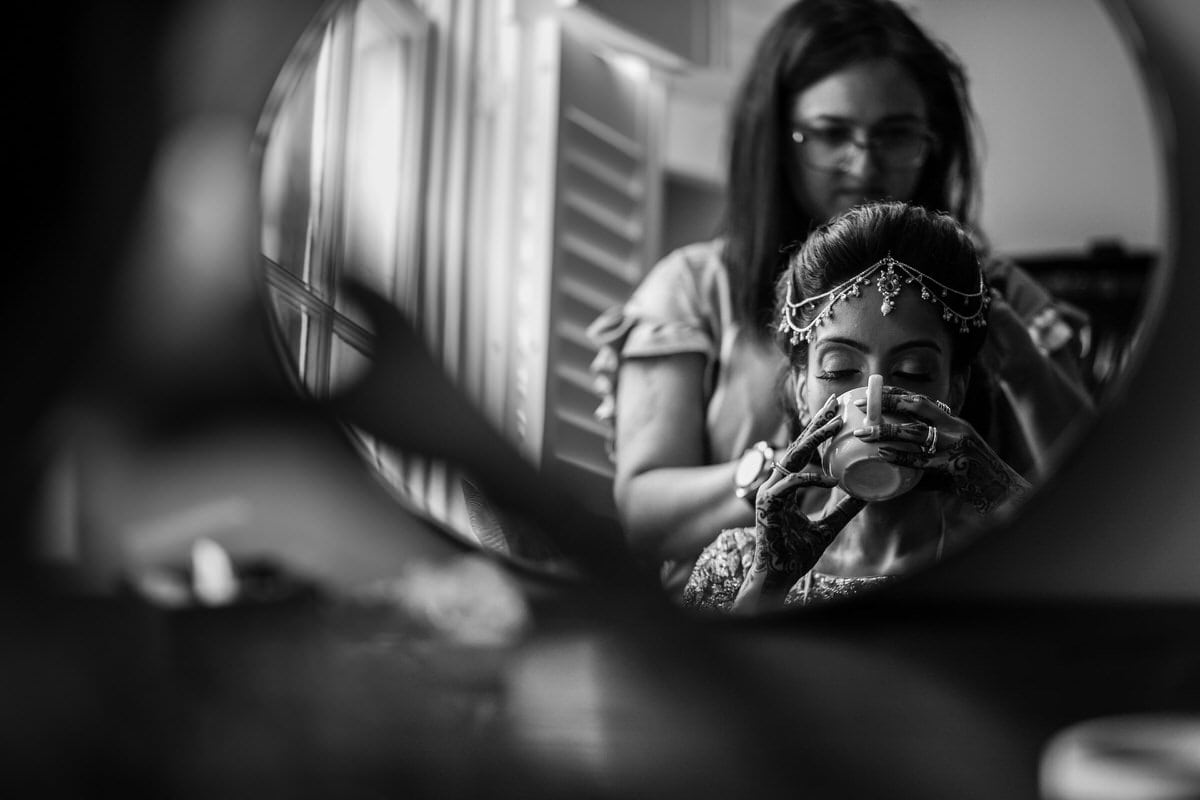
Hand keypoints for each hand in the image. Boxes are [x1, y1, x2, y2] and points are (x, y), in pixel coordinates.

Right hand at [743, 395, 865, 598]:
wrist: (778, 578)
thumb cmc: (796, 556)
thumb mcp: (828, 528)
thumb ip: (843, 510)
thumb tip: (865, 495)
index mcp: (786, 488)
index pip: (803, 453)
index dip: (818, 432)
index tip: (834, 413)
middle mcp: (776, 486)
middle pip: (797, 447)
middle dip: (817, 424)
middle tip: (835, 404)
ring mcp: (769, 493)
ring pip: (793, 459)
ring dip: (815, 440)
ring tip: (835, 425)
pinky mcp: (767, 505)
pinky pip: (791, 485)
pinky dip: (811, 479)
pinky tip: (831, 479)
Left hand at [852, 387, 1030, 514]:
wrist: (1000, 489)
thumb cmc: (972, 473)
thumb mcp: (955, 449)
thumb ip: (931, 445)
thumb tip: (896, 447)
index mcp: (953, 422)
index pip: (922, 400)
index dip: (896, 393)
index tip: (873, 389)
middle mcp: (954, 429)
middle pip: (917, 407)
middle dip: (887, 403)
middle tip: (861, 406)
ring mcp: (953, 447)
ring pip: (915, 433)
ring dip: (885, 431)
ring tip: (862, 433)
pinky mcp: (951, 468)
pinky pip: (919, 461)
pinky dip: (899, 457)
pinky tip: (881, 454)